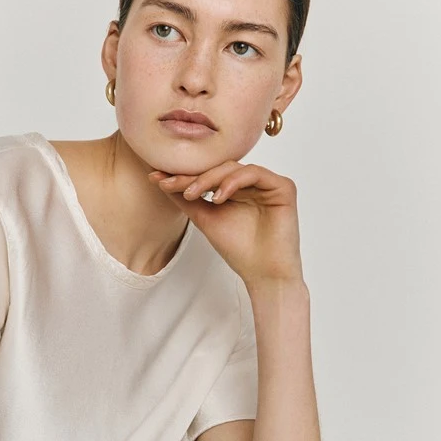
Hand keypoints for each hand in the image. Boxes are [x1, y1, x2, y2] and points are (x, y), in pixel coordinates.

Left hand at [148, 161, 302, 285]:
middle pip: (218, 168)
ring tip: (191, 194)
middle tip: (170, 183)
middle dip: (192, 175)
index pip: (207, 174)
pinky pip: (254, 173)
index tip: (157, 178)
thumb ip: (186, 200)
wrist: (264, 273)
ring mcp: (267, 183)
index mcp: (235, 188)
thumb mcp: (205, 219)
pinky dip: (233, 182)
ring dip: (209, 178)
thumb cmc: (239, 250)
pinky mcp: (283, 187)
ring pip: (233, 168)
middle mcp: (251, 183)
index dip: (182, 175)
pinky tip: (218, 198)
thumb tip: (160, 180)